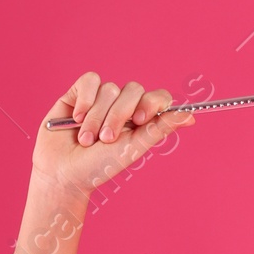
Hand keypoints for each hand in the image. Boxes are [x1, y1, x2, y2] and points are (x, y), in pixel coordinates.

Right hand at [30, 70, 194, 195]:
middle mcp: (123, 107)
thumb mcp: (133, 149)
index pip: (158, 97)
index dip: (152, 103)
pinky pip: (89, 81)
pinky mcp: (79, 92)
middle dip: (118, 116)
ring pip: (109, 89)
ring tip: (86, 139)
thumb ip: (159, 129)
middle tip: (106, 140)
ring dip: (97, 118)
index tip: (140, 121)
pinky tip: (76, 118)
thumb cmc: (98, 167)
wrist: (62, 173)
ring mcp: (101, 99)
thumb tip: (190, 116)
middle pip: (133, 90)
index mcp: (141, 120)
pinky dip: (84, 101)